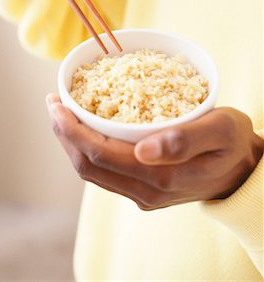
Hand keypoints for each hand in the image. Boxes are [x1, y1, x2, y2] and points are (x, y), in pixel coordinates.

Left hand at [46, 94, 263, 209]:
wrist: (242, 170)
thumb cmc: (233, 143)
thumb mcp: (221, 131)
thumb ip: (184, 140)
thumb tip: (143, 151)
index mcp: (160, 176)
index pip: (99, 154)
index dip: (71, 129)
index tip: (57, 103)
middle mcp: (146, 191)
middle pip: (88, 164)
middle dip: (64, 133)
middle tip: (53, 103)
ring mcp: (143, 194)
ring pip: (92, 171)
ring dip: (71, 142)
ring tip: (62, 113)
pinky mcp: (143, 190)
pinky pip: (105, 172)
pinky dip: (87, 149)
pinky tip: (85, 129)